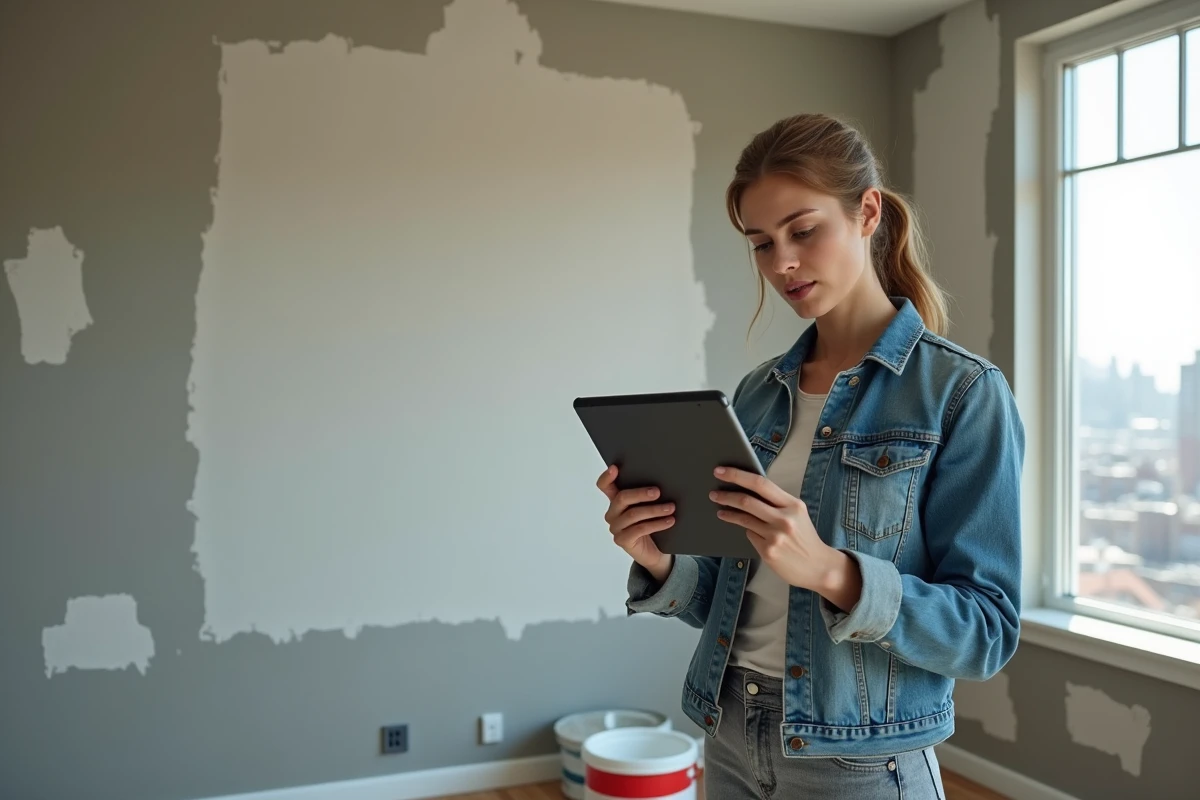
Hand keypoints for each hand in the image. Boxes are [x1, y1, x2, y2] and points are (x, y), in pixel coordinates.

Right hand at [597, 465, 674, 582]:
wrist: (656, 552)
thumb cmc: (654, 524)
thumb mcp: (650, 506)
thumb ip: (649, 495)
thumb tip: (663, 482)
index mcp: (616, 500)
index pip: (605, 486)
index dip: (607, 477)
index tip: (615, 468)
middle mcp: (612, 513)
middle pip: (622, 498)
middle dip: (641, 493)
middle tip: (658, 492)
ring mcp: (616, 528)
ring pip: (633, 514)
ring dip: (654, 510)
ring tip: (671, 508)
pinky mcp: (622, 540)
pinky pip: (639, 529)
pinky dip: (656, 524)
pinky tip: (669, 521)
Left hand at [709, 466, 860, 609]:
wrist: (819, 567)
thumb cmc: (804, 537)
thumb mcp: (797, 514)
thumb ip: (776, 502)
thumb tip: (747, 490)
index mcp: (793, 504)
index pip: (761, 483)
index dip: (737, 475)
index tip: (721, 471)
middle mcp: (785, 519)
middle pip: (747, 500)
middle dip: (726, 495)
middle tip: (713, 492)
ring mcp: (776, 536)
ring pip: (744, 519)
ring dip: (728, 513)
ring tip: (720, 509)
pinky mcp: (768, 551)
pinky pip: (749, 535)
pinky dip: (745, 530)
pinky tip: (743, 529)